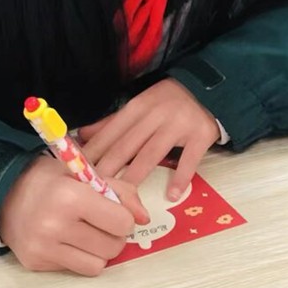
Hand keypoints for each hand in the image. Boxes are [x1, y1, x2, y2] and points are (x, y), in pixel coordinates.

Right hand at [0, 155, 148, 275]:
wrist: (4, 194)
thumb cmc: (50, 181)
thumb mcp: (85, 173)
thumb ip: (120, 192)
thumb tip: (144, 219)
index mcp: (71, 197)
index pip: (121, 223)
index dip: (124, 217)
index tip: (114, 211)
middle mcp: (55, 225)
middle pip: (113, 247)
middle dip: (114, 235)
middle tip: (101, 223)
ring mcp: (44, 248)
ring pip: (98, 264)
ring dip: (99, 250)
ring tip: (86, 233)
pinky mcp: (36, 263)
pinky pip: (77, 270)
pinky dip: (80, 258)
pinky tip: (69, 241)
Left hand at [78, 80, 219, 200]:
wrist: (209, 89)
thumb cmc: (168, 101)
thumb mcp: (140, 104)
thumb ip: (113, 121)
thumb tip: (83, 135)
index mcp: (139, 106)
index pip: (112, 132)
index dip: (94, 151)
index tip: (78, 170)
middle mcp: (156, 115)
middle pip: (128, 145)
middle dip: (108, 168)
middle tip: (92, 190)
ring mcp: (179, 125)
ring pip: (152, 153)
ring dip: (136, 175)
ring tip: (124, 197)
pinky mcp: (201, 135)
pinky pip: (189, 159)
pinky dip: (181, 178)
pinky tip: (172, 195)